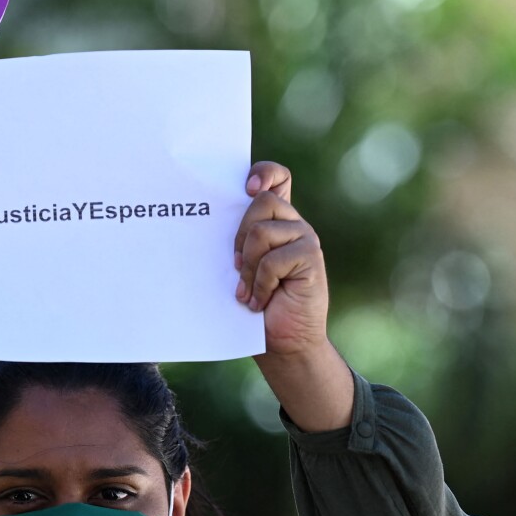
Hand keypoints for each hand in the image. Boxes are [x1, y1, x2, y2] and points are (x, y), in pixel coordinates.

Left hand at [234, 162, 328, 357]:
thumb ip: (235, 240)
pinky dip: (260, 284)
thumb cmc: (254, 305)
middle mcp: (293, 224)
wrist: (281, 343)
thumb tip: (203, 218)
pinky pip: (274, 259)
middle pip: (262, 201)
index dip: (264, 173)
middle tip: (235, 268)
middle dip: (239, 236)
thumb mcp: (239, 267)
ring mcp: (305, 239)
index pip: (277, 177)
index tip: (246, 188)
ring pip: (262, 231)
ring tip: (247, 292)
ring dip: (248, 267)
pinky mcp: (311, 259)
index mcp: (275, 220)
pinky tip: (260, 301)